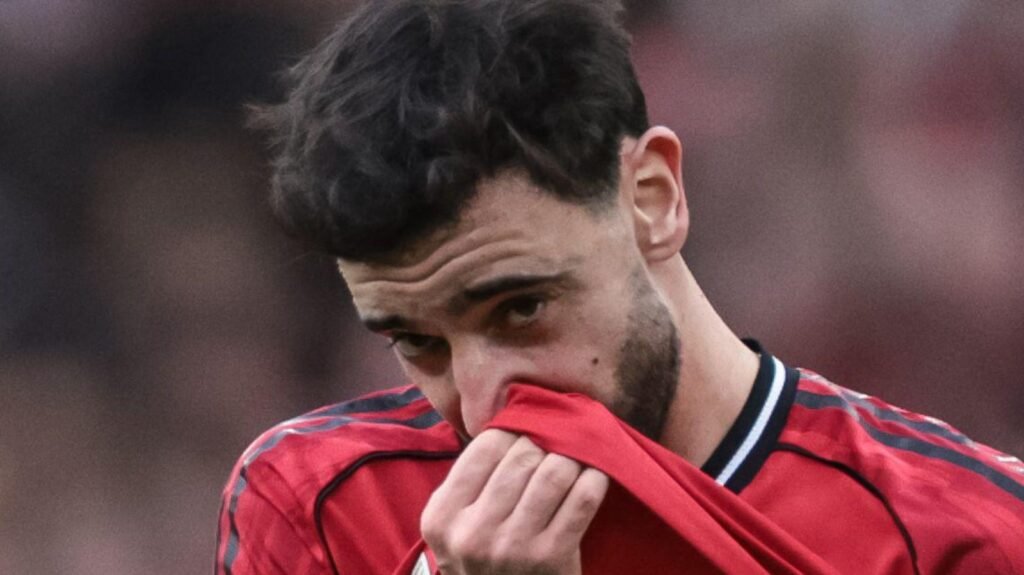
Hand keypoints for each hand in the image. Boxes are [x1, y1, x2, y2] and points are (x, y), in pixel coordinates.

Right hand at [420, 430, 608, 573]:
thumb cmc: (483, 559)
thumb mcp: (455, 525)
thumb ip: (471, 480)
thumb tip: (513, 418)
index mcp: (442, 516)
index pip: (486, 447)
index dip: (513, 431)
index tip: (527, 432)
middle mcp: (473, 532)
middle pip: (522, 457)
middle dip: (544, 443)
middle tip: (555, 442)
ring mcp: (513, 547)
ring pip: (554, 472)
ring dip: (571, 457)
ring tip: (574, 455)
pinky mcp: (552, 557)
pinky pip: (582, 499)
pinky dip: (593, 479)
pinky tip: (593, 474)